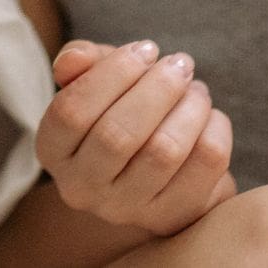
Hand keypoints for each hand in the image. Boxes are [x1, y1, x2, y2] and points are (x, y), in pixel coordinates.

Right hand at [36, 41, 236, 235]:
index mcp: (53, 150)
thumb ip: (80, 59)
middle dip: (158, 87)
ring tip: (196, 88)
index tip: (146, 49)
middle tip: (180, 63)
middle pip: (118, 135)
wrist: (157, 167)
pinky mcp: (170, 218)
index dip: (113, 73)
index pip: (72, 112)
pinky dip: (214, 128)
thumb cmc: (120, 110)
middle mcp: (81, 187)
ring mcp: (125, 209)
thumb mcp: (95, 79)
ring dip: (189, 106)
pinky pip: (204, 164)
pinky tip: (209, 116)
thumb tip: (74, 59)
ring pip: (164, 151)